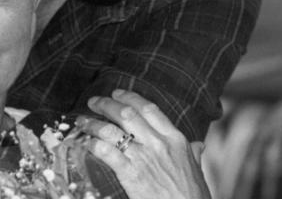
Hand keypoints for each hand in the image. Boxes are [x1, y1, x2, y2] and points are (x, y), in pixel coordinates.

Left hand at [76, 89, 210, 198]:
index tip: (117, 93)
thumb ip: (193, 153)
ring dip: (93, 123)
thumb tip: (198, 144)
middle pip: (126, 113)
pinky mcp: (130, 174)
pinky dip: (94, 145)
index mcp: (175, 139)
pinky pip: (106, 152)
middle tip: (93, 101)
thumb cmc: (192, 196)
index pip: (149, 108)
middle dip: (106, 104)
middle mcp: (158, 143)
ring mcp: (143, 157)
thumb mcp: (196, 170)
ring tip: (82, 121)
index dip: (129, 97)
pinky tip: (87, 143)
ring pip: (111, 130)